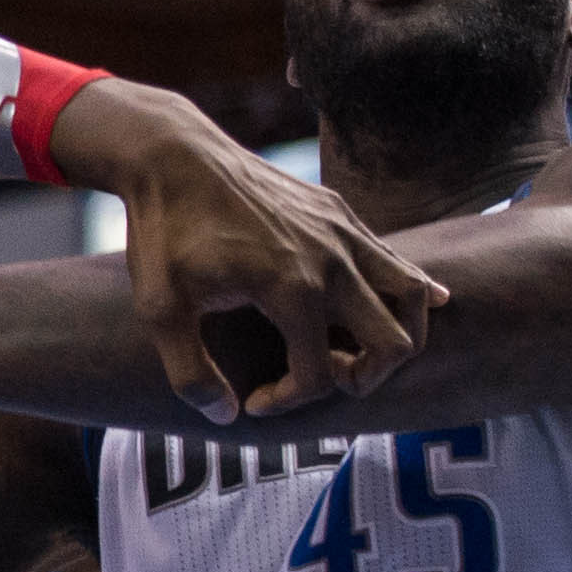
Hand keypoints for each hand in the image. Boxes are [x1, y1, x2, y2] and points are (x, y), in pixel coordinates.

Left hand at [54, 78, 440, 422]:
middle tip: (320, 379)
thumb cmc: (164, 233)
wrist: (173, 155)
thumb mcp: (160, 310)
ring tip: (353, 353)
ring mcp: (343, 231)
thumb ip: (190, 374)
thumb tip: (227, 416)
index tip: (254, 401)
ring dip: (394, 337)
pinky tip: (398, 308)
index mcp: (292, 289)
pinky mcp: (340, 212)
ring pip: (411, 298)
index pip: (321, 377)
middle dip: (362, 379)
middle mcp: (332, 260)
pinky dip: (403, 292)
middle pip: (394, 345)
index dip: (289, 402)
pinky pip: (394, 260)